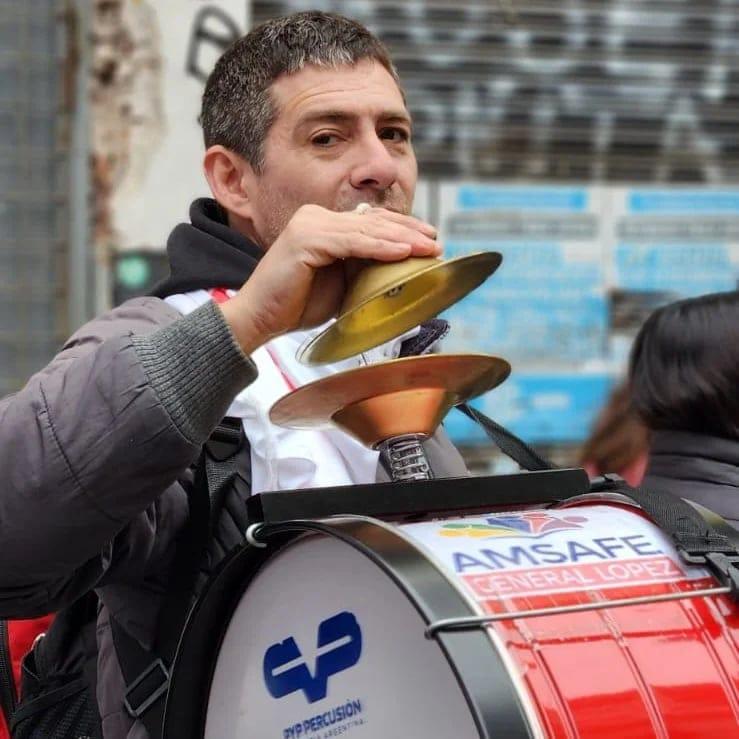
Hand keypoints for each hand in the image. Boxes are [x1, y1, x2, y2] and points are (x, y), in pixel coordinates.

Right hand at [219, 204, 440, 353]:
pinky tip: (402, 251)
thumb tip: (397, 268)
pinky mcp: (306, 238)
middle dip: (409, 231)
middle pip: (373, 221)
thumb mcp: (340, 284)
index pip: (371, 221)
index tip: (429, 238)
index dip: (403, 228)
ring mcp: (310, 224)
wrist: (259, 319)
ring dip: (402, 239)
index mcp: (323, 224)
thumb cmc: (296, 305)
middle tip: (437, 242)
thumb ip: (362, 269)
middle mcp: (315, 217)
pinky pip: (352, 242)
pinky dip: (379, 247)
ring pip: (366, 230)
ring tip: (428, 248)